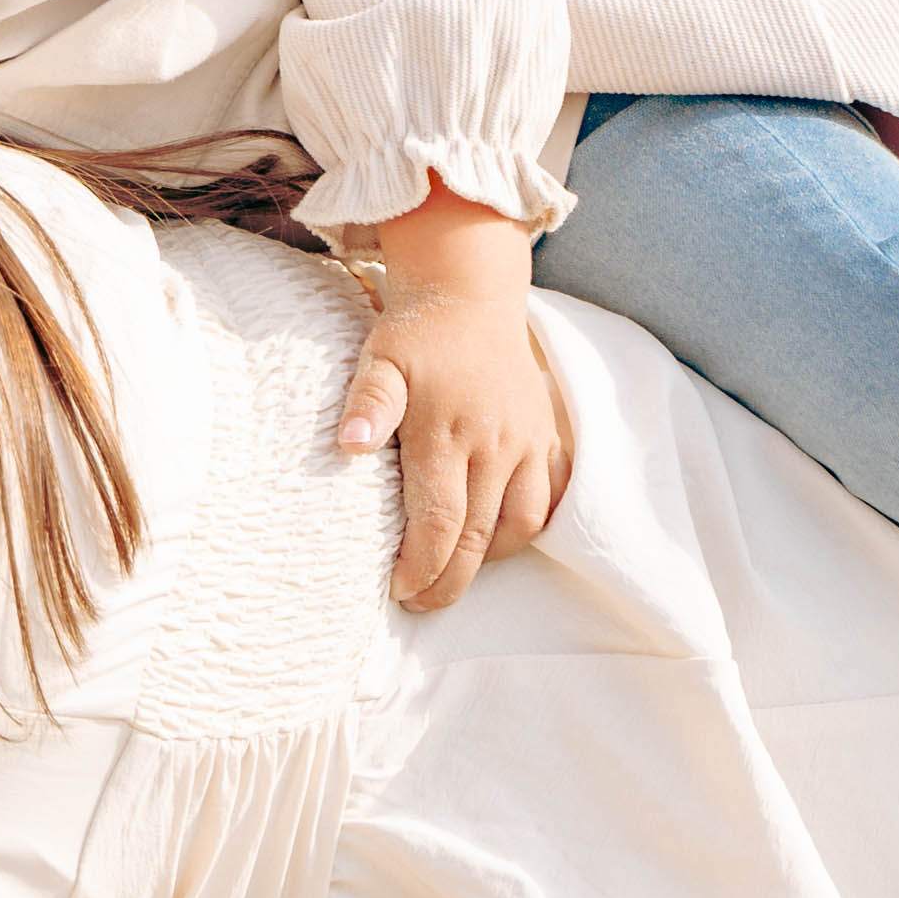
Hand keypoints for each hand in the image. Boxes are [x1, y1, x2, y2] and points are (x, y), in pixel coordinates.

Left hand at [331, 284, 573, 607]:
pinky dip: (527, 528)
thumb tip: (348, 447)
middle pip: (477, 536)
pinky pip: (550, 497)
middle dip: (448, 580)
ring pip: (519, 524)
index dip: (420, 565)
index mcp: (448, 432)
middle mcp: (495, 443)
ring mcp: (526, 442)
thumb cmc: (417, 334)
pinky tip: (497, 539)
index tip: (398, 588)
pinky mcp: (546, 436)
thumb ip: (367, 405)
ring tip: (453, 572)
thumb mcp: (381, 360)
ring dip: (487, 559)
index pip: (439, 522)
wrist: (472, 295)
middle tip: (420, 602)